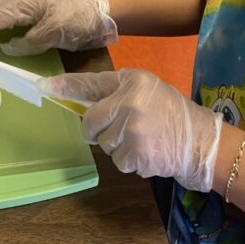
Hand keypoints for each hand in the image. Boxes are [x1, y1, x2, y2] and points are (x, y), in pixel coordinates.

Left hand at [42, 69, 222, 190]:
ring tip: (144, 140)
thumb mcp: (147, 89)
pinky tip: (148, 153)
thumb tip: (75, 96)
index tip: (42, 86)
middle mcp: (130, 103)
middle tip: (125, 128)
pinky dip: (130, 161)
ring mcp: (133, 131)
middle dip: (101, 130)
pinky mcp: (137, 155)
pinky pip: (117, 161)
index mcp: (133, 82)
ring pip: (103, 145)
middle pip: (91, 123)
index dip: (65, 87)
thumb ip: (114, 91)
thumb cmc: (173, 114)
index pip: (91, 84)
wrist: (202, 143)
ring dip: (118, 147)